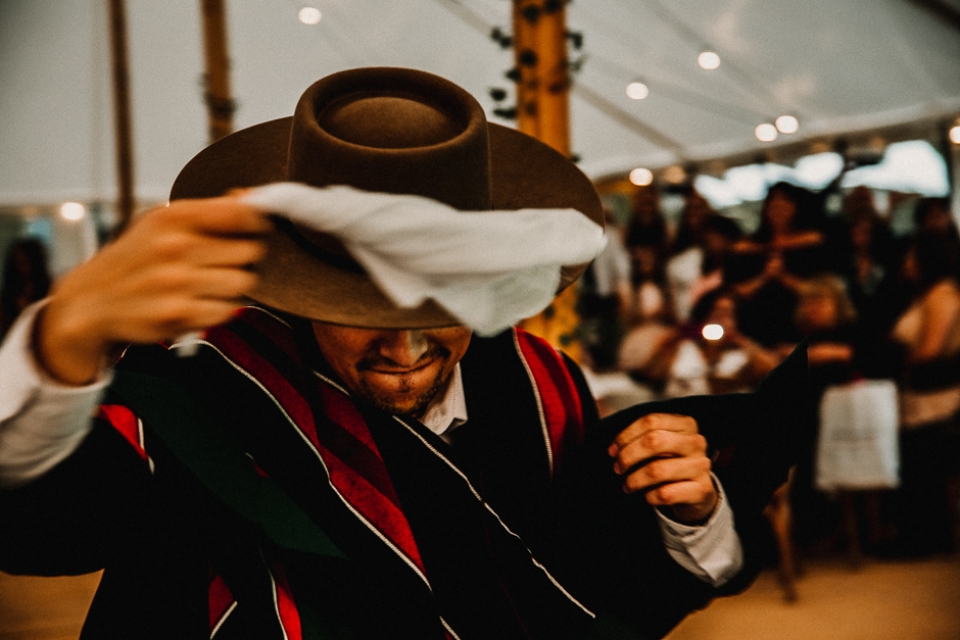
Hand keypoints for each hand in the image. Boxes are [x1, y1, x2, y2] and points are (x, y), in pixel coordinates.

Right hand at [36, 196, 269, 384]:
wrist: (90, 301)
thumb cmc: (136, 258)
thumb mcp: (162, 222)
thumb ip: (209, 211)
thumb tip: (251, 197)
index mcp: (173, 216)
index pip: (243, 213)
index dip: (257, 223)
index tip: (252, 229)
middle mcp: (175, 247)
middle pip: (251, 251)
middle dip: (241, 257)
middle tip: (219, 262)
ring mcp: (177, 282)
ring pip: (244, 281)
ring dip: (232, 285)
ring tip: (207, 283)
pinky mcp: (180, 314)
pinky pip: (229, 310)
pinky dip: (218, 309)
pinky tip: (196, 302)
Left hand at [608, 413, 717, 523]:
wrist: (698, 491)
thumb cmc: (672, 463)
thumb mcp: (662, 445)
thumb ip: (642, 438)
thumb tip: (614, 448)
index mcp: (685, 424)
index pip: (651, 421)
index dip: (626, 435)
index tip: (613, 450)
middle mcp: (696, 442)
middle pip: (653, 441)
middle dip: (628, 456)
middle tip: (618, 467)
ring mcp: (701, 465)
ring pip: (657, 470)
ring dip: (635, 480)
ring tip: (627, 485)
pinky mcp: (702, 489)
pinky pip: (666, 493)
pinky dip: (650, 496)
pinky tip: (647, 496)